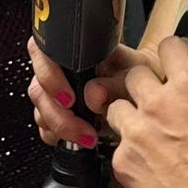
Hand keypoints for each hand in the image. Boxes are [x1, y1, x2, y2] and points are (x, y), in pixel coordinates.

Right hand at [26, 36, 159, 147]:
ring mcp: (57, 89)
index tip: (69, 99)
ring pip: (40, 108)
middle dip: (57, 114)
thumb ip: (115, 83)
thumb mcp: (135, 74)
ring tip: (86, 137)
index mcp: (76, 48)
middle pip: (39, 87)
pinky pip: (45, 125)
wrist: (148, 90)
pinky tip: (76, 139)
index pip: (44, 52)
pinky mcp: (59, 111)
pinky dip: (57, 135)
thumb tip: (93, 94)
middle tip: (80, 128)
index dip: (49, 76)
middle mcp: (62, 67)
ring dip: (59, 127)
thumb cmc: (142, 74)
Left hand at [104, 37, 187, 187]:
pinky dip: (125, 150)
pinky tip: (142, 160)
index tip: (176, 65)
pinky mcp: (124, 163)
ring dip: (126, 112)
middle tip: (156, 100)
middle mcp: (157, 104)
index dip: (171, 53)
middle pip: (134, 71)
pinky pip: (113, 146)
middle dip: (143, 82)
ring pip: (113, 104)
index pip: (168, 46)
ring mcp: (137, 133)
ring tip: (143, 129)